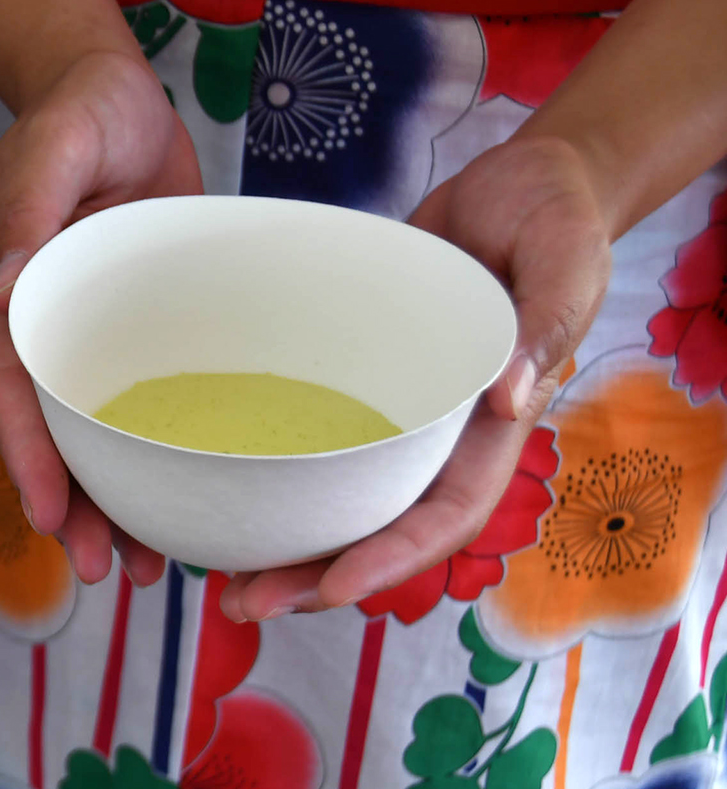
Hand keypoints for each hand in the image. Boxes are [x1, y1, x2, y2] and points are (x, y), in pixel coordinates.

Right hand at [0, 49, 202, 584]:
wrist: (117, 95)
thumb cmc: (77, 113)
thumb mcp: (51, 151)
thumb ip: (30, 215)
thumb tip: (1, 293)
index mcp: (21, 303)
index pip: (15, 396)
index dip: (29, 461)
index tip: (49, 519)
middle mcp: (56, 336)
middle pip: (58, 441)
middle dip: (74, 513)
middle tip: (103, 574)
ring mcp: (103, 342)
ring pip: (105, 439)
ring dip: (120, 506)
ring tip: (150, 570)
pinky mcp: (151, 335)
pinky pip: (155, 407)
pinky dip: (168, 457)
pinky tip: (198, 500)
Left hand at [221, 135, 611, 620]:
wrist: (521, 183)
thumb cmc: (553, 215)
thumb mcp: (565, 253)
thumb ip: (548, 319)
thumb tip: (510, 396)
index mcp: (494, 424)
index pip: (446, 513)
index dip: (394, 559)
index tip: (335, 589)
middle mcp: (440, 435)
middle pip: (380, 530)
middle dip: (318, 578)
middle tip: (245, 605)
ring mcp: (396, 415)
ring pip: (341, 502)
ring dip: (287, 549)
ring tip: (222, 584)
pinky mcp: (357, 383)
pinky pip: (316, 446)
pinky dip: (274, 482)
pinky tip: (222, 501)